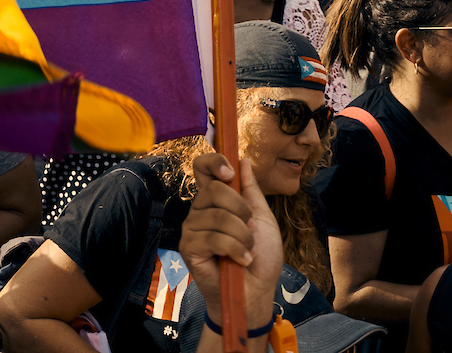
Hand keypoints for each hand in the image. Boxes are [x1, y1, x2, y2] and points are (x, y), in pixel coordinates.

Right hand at [179, 151, 282, 334]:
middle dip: (241, 209)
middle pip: (214, 190)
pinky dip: (235, 249)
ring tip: (248, 251)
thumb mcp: (262, 220)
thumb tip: (243, 161)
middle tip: (250, 229)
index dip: (213, 162)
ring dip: (242, 236)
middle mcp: (200, 211)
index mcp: (216, 201)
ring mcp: (192, 229)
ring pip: (218, 216)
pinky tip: (241, 259)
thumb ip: (251, 191)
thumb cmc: (261, 258)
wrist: (256, 292)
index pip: (202, 168)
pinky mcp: (189, 247)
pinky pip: (213, 237)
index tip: (230, 173)